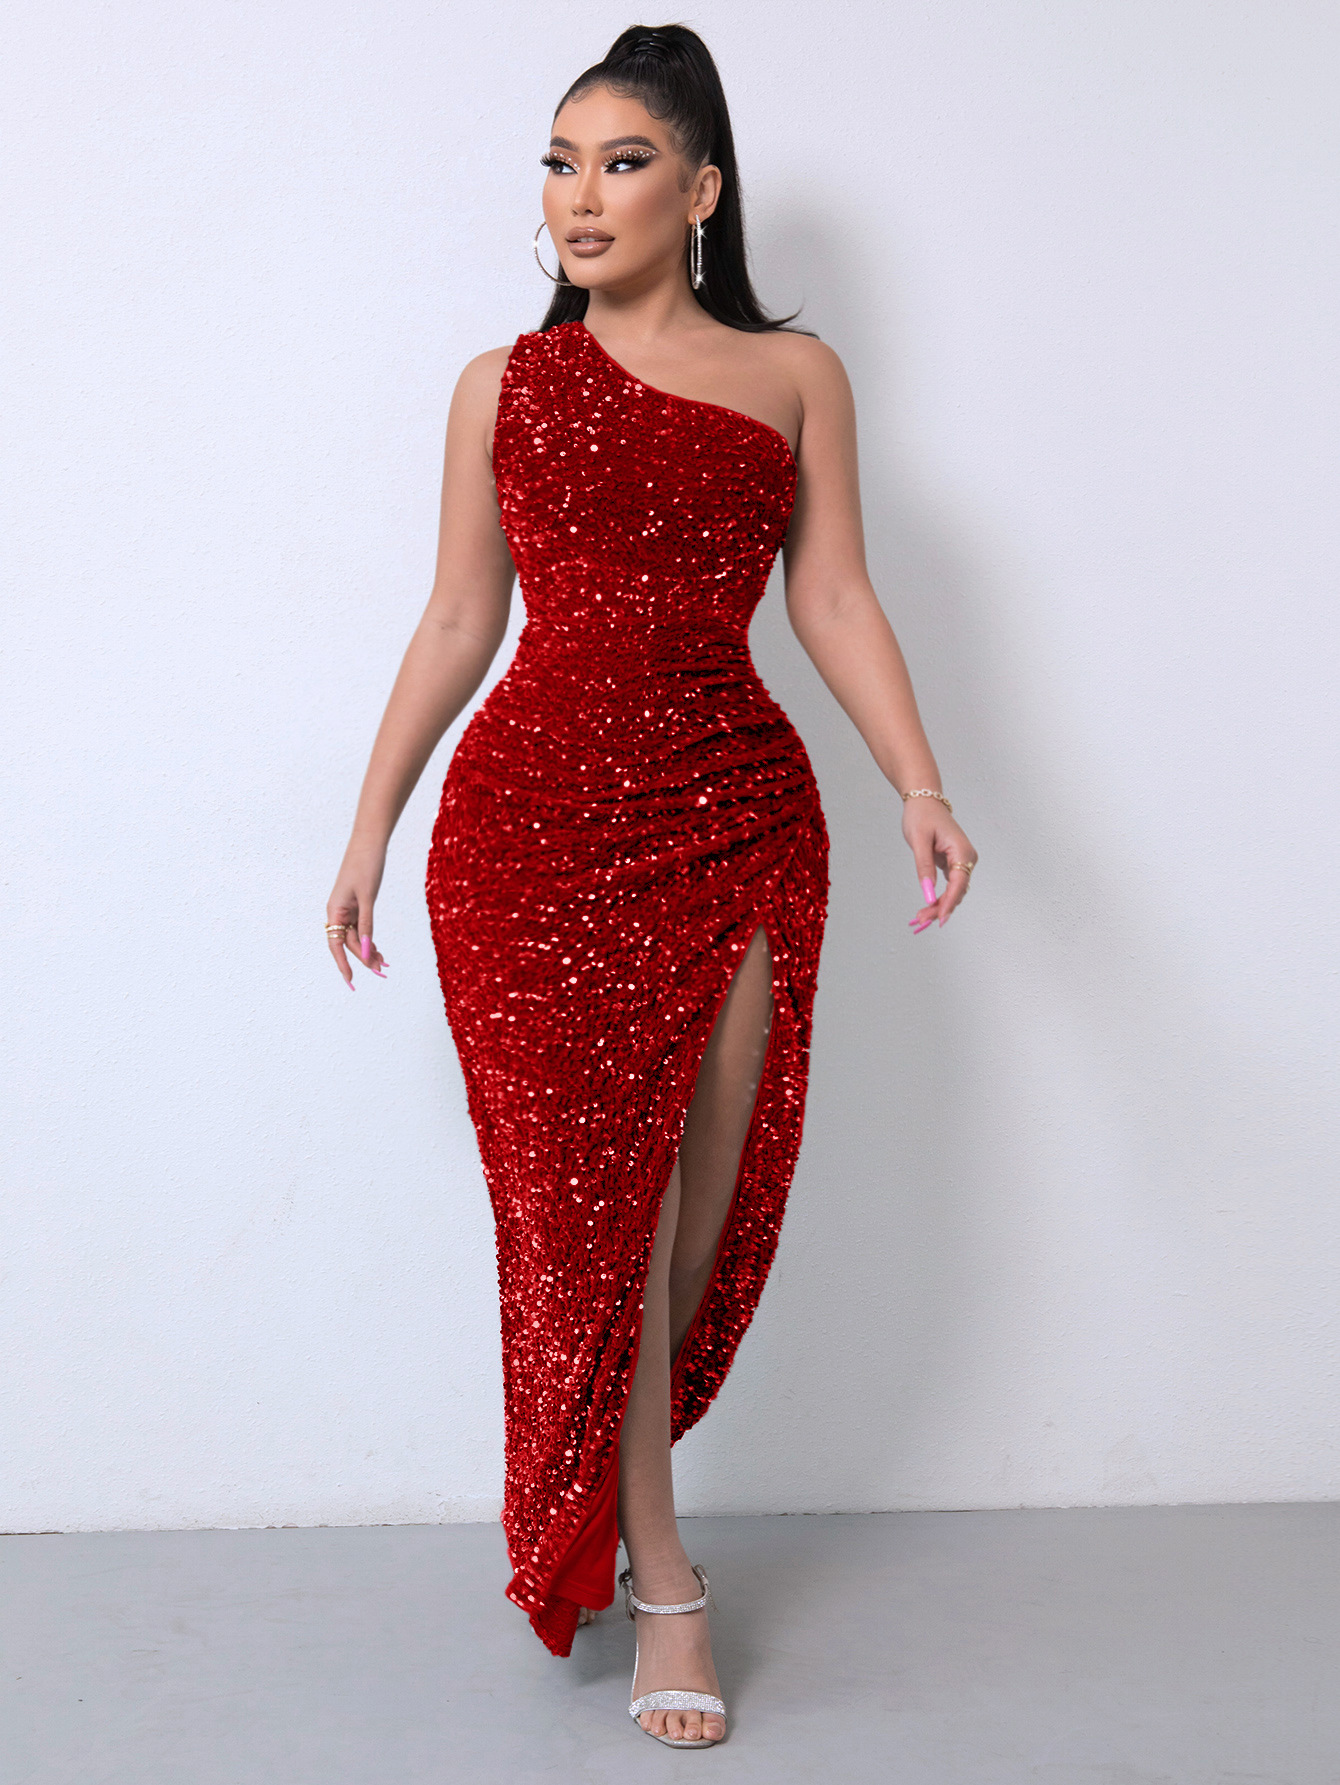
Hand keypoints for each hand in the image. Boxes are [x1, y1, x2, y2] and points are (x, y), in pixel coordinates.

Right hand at [326, 842, 389, 988]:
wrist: (369, 843)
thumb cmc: (365, 867)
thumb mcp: (368, 898)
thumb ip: (367, 925)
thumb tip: (367, 950)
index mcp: (335, 911)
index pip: (336, 945)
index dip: (343, 964)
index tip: (351, 981)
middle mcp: (338, 912)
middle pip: (350, 943)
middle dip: (364, 957)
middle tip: (382, 971)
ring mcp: (347, 909)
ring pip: (357, 936)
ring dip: (369, 950)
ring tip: (384, 964)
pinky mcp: (357, 904)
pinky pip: (361, 927)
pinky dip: (370, 938)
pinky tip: (379, 949)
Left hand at [902, 798, 977, 933]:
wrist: (924, 801)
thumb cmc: (922, 816)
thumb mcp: (919, 841)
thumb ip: (924, 868)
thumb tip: (927, 894)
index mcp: (962, 850)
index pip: (959, 882)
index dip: (950, 902)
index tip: (940, 918)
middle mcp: (966, 857)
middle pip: (958, 890)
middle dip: (941, 907)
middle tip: (921, 921)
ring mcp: (962, 861)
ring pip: (954, 891)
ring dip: (940, 905)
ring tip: (921, 918)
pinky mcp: (954, 863)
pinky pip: (950, 886)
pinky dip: (940, 898)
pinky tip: (928, 908)